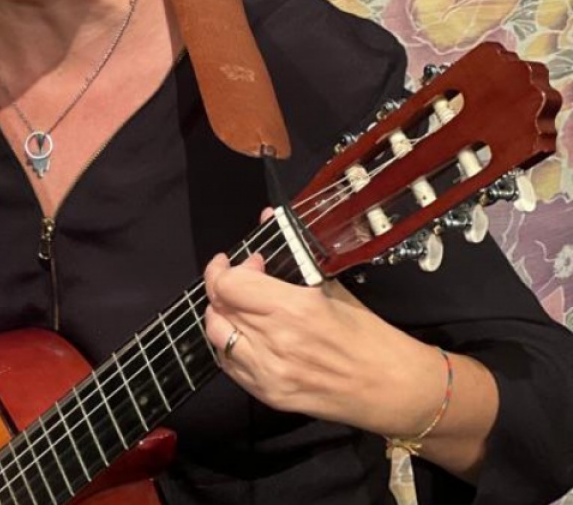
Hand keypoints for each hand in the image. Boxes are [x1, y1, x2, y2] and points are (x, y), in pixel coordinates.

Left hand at [201, 250, 446, 437]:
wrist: (397, 390)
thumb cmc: (373, 337)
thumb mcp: (336, 290)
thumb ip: (294, 258)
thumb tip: (267, 217)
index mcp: (296, 309)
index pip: (230, 285)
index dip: (227, 269)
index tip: (241, 262)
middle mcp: (276, 342)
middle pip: (218, 307)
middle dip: (222, 286)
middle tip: (238, 279)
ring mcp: (269, 373)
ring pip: (215, 335)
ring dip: (220, 315)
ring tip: (237, 306)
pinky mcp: (268, 395)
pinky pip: (228, 364)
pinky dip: (227, 343)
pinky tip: (243, 334)